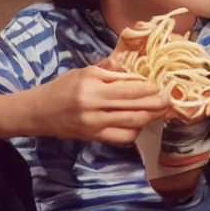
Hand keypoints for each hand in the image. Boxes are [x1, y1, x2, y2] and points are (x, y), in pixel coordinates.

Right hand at [33, 64, 170, 144]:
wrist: (39, 112)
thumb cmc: (62, 87)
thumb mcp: (84, 72)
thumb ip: (110, 72)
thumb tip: (137, 72)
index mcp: (92, 87)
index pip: (129, 89)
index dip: (150, 89)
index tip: (164, 85)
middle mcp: (94, 107)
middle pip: (135, 108)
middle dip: (157, 104)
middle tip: (170, 99)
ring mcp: (95, 125)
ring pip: (132, 124)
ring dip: (150, 118)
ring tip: (161, 111)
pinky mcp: (94, 138)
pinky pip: (122, 137)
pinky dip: (135, 131)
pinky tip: (140, 123)